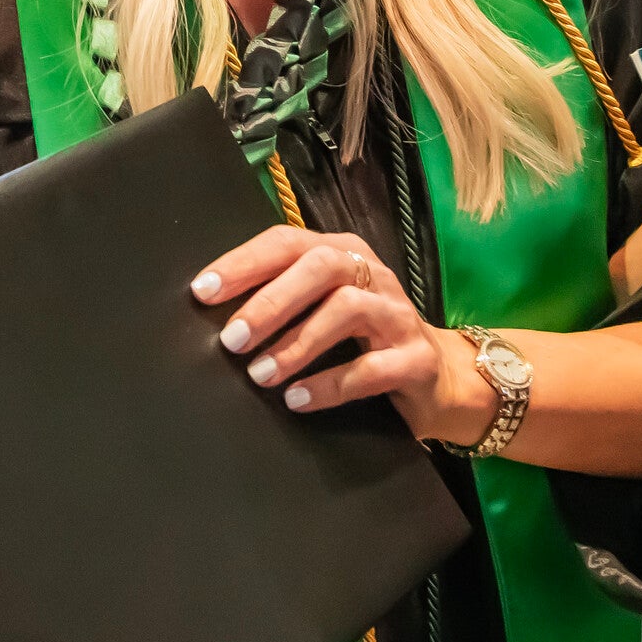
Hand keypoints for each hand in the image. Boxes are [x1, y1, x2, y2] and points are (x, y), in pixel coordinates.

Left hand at [191, 226, 493, 443]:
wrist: (439, 379)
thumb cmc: (364, 338)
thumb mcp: (323, 308)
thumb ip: (282, 300)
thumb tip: (212, 313)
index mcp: (342, 252)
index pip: (287, 242)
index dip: (243, 264)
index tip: (202, 292)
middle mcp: (372, 274)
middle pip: (320, 267)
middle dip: (270, 302)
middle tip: (232, 340)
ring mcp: (398, 315)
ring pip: (346, 310)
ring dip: (297, 343)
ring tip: (260, 374)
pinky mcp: (416, 359)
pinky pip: (371, 368)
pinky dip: (329, 384)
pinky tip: (297, 399)